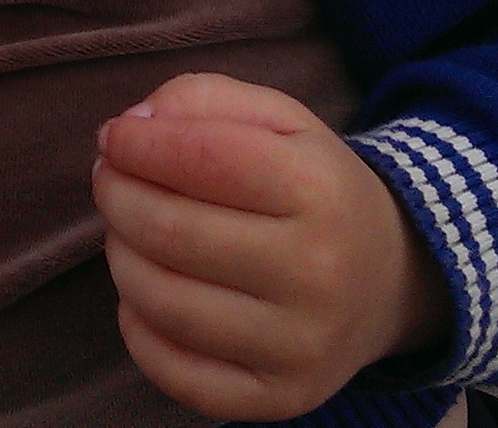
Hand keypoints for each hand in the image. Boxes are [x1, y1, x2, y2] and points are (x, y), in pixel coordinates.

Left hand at [93, 73, 452, 419]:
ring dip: (120, 255)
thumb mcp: (279, 120)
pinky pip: (173, 371)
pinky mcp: (278, 398)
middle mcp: (317, 272)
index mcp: (321, 189)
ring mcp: (299, 345)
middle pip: (171, 231)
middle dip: (117, 196)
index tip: (115, 137)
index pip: (203, 158)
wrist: (388, 280)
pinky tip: (144, 294)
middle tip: (109, 180)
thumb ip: (202, 100)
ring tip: (126, 232)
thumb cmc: (313, 188)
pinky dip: (136, 327)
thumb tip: (130, 127)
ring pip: (161, 301)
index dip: (138, 144)